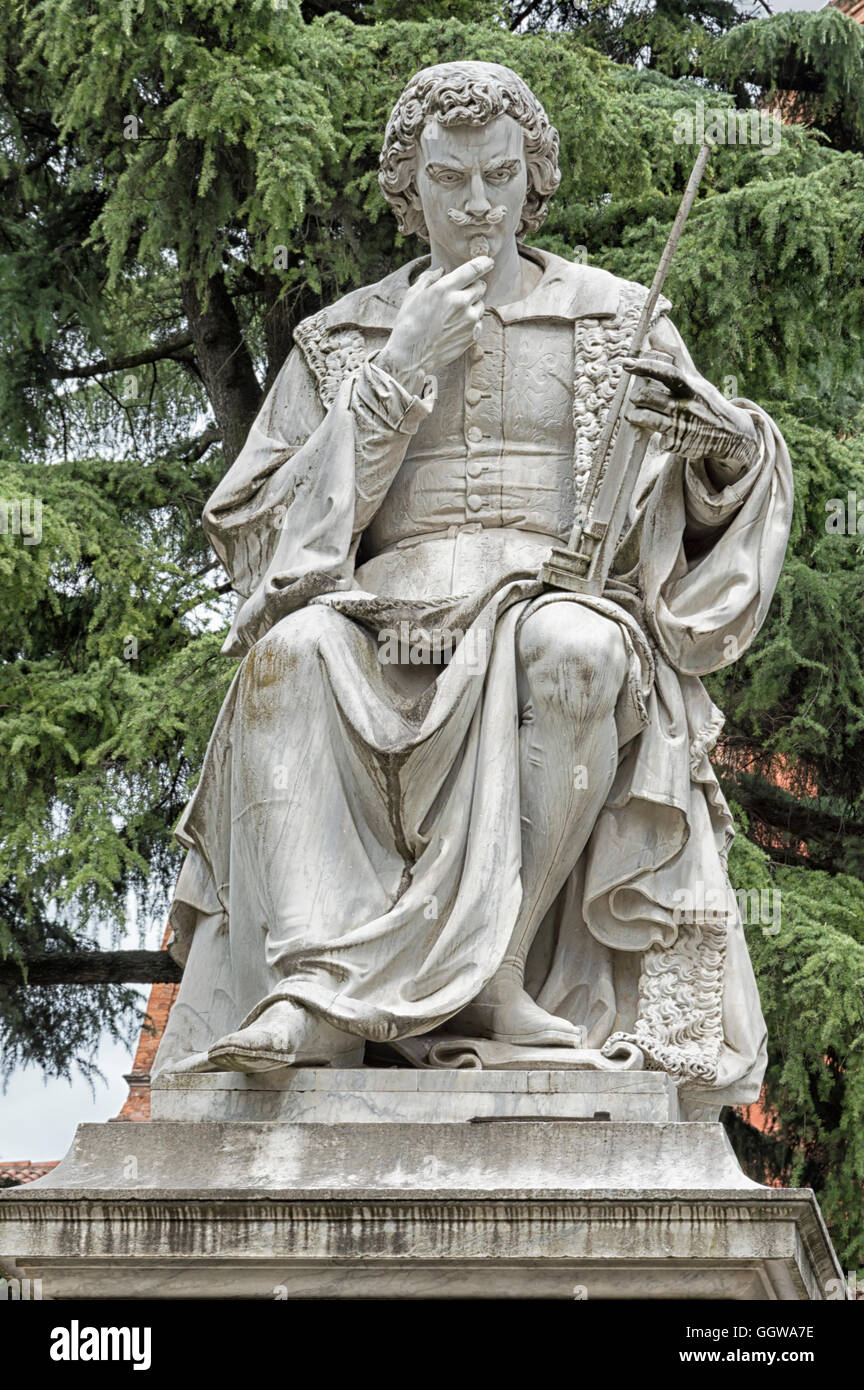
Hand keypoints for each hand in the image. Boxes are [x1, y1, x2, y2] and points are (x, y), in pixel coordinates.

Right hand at [377, 256, 493, 384]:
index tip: (488, 262)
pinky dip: (472, 322)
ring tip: (455, 315)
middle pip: (480, 287)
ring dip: (473, 306)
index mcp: (445, 289)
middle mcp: (461, 303)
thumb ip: (428, 279)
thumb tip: (441, 270)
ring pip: (481, 305)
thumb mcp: (413, 295)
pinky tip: (456, 327)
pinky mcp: (472, 336)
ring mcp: (469, 320)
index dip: (483, 263)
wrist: (411, 355)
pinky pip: (479, 322)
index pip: (473, 269)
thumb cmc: (408, 324)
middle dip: (473, 287)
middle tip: (461, 294)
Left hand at [623, 353, 759, 481]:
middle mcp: (687, 406)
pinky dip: (655, 435)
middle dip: (636, 397)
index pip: (667, 373)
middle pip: (648, 397)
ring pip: (645, 419)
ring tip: (634, 413)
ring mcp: (682, 426)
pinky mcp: (678, 445)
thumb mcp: (695, 379)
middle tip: (636, 398)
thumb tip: (652, 336)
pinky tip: (660, 433)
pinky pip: (656, 439)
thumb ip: (674, 357)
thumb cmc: (706, 401)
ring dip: (635, 415)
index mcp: (691, 386)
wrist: (730, 434)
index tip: (626, 363)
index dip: (646, 367)